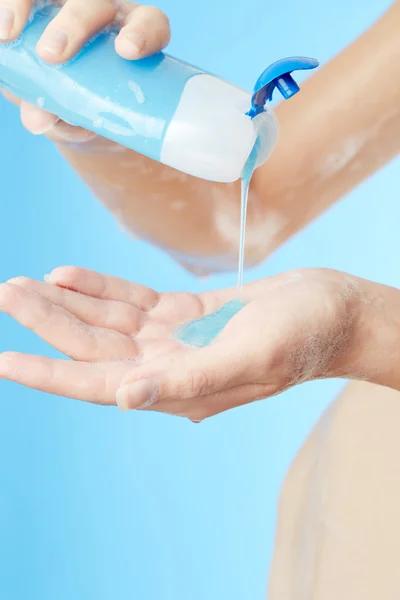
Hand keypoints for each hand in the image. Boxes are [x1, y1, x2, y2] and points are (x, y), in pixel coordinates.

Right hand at [0, 0, 169, 141]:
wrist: (74, 107)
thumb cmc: (93, 112)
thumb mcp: (84, 120)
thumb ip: (66, 119)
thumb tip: (36, 119)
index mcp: (137, 41)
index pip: (150, 24)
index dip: (142, 32)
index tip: (126, 51)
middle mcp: (110, 17)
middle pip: (97, 3)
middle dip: (74, 23)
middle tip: (51, 55)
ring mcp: (77, 8)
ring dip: (29, 4)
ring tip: (10, 34)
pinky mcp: (45, 6)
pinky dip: (9, 7)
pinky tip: (1, 30)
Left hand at [0, 267, 362, 420]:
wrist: (333, 310)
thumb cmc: (304, 337)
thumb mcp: (251, 357)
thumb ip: (190, 380)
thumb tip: (126, 397)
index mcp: (179, 388)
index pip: (99, 385)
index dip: (50, 373)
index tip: (5, 359)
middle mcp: (168, 368)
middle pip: (94, 348)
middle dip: (49, 323)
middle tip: (7, 294)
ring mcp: (174, 340)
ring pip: (106, 322)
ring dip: (66, 303)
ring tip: (23, 284)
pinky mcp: (185, 314)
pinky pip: (131, 302)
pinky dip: (100, 289)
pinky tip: (69, 275)